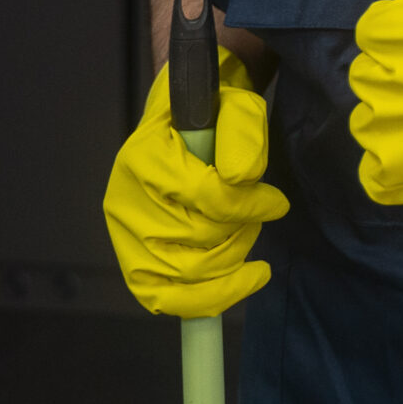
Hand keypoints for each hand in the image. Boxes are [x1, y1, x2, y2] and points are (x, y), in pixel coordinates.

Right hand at [103, 51, 288, 316]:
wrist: (184, 127)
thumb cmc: (212, 115)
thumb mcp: (236, 104)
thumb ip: (242, 130)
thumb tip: (240, 178)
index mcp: (144, 155)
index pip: (205, 196)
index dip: (250, 205)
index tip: (278, 203)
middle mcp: (124, 199)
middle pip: (198, 239)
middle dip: (242, 231)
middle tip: (257, 216)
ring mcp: (124, 236)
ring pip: (188, 273)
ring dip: (232, 260)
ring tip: (245, 236)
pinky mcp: (131, 264)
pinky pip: (162, 299)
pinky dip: (207, 299)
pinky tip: (242, 281)